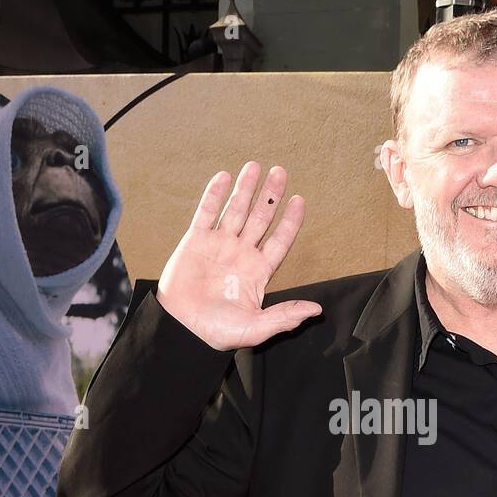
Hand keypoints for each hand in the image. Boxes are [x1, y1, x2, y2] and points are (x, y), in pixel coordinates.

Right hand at [155, 161, 320, 351]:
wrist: (181, 328)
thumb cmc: (217, 331)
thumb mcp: (255, 328)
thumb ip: (284, 317)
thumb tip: (316, 310)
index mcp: (258, 271)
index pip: (279, 240)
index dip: (290, 221)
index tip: (300, 200)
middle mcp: (241, 254)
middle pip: (260, 218)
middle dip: (270, 196)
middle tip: (281, 171)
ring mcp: (218, 245)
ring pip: (236, 210)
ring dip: (245, 189)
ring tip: (255, 165)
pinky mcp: (195, 241)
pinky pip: (207, 213)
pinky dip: (215, 195)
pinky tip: (225, 177)